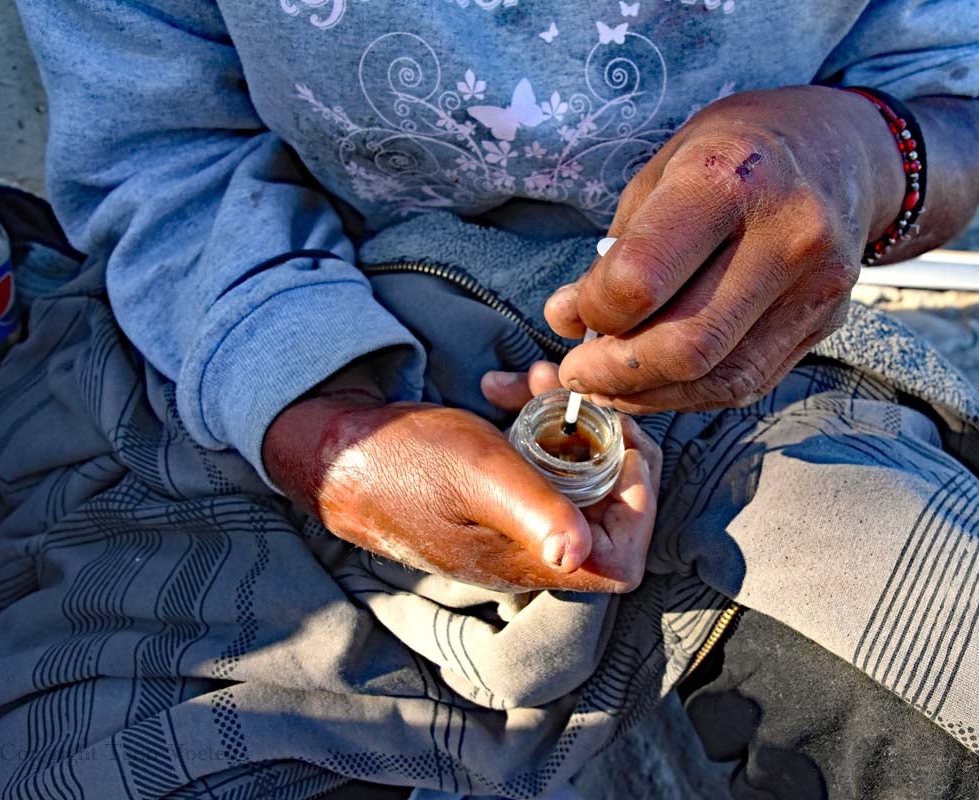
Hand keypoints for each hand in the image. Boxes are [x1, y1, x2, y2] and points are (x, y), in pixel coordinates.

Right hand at [262, 366, 659, 592]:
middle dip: (604, 442)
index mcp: (531, 559)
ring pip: (575, 476)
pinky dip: (535, 421)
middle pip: (608, 511)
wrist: (339, 455)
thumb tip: (582, 553)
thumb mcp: (478, 473)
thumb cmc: (405, 463)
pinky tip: (506, 390)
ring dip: (567, 421)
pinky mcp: (497, 496)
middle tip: (580, 398)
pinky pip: (539, 462)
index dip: (639, 506)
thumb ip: (534, 510)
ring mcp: (514, 523)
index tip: (622, 447)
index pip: (623, 561)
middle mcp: (529, 551)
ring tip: (535, 380)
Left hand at [545, 86, 904, 412]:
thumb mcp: (662, 171)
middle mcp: (784, 233)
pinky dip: (691, 394)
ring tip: (609, 383)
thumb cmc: (733, 154)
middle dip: (615, 372)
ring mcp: (816, 284)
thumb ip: (616, 251)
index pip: (641, 280)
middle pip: (685, 345)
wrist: (838, 149)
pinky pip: (747, 382)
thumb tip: (567, 319)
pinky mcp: (827, 321)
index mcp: (726, 179)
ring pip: (718, 376)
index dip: (593, 312)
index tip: (572, 316)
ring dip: (649, 393)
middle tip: (578, 371)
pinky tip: (657, 383)